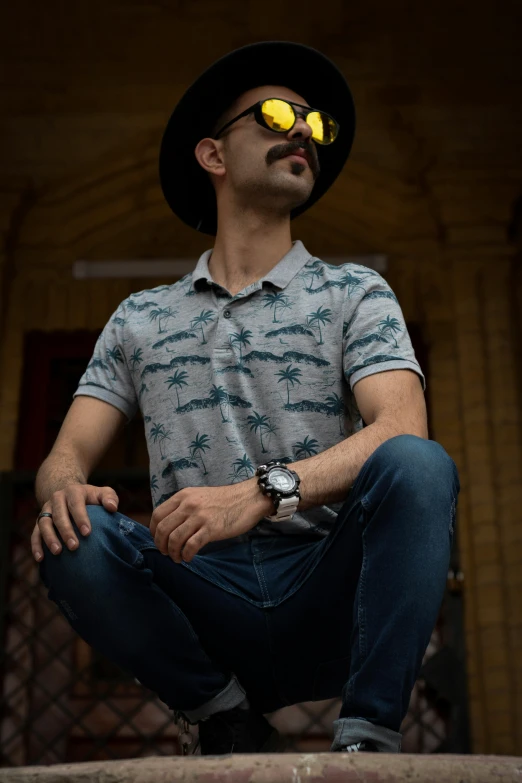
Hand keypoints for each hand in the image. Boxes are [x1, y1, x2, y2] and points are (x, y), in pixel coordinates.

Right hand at [31, 484, 119, 560]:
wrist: (69, 492)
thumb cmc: (91, 497)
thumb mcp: (102, 493)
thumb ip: (109, 497)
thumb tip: (112, 508)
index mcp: (73, 492)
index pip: (76, 504)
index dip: (81, 518)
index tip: (87, 533)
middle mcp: (57, 499)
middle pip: (59, 515)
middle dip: (66, 531)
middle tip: (74, 547)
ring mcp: (46, 509)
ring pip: (44, 523)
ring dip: (49, 538)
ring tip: (57, 552)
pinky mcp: (39, 520)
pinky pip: (35, 533)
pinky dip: (36, 545)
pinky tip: (40, 559)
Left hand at [149, 479, 273, 562]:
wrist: (249, 498)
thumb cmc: (225, 500)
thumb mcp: (199, 496)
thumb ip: (183, 507)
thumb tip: (168, 525)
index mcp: (183, 496)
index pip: (157, 515)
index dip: (153, 531)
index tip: (159, 540)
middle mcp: (188, 505)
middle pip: (162, 529)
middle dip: (161, 545)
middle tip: (167, 553)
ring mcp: (200, 516)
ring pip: (174, 539)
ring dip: (173, 553)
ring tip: (178, 558)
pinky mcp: (211, 528)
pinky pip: (190, 546)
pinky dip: (186, 555)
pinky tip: (189, 558)